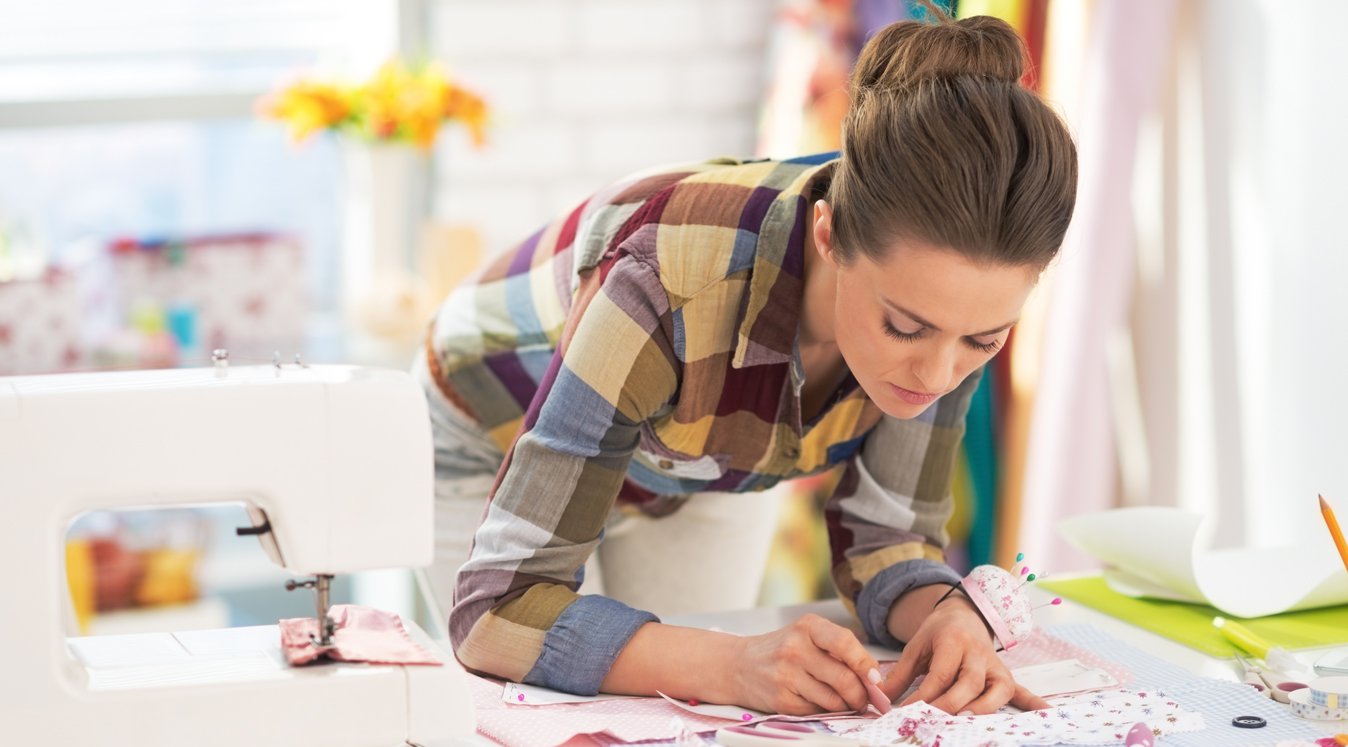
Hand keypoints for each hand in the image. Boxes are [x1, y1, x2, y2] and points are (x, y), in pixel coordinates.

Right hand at [728, 613, 881, 714]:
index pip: (845, 643)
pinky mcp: (781, 700)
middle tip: (864, 699)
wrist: (738, 665)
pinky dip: (824, 711)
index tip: (874, 678)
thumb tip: (874, 676)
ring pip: (833, 700)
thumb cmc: (781, 650)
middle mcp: (795, 648)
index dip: (865, 663)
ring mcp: (786, 675)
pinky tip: (818, 702)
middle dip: (861, 694)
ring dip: (845, 706)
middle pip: (843, 678)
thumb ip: (839, 650)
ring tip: (844, 702)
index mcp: (807, 626)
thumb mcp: (807, 636)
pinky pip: (816, 711)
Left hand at [881, 594, 1048, 714]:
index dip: (923, 696)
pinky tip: (1045, 713)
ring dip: (985, 708)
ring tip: (970, 723)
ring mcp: (995, 666)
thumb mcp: (916, 646)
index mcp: (953, 642)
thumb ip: (900, 674)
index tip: (905, 713)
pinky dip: (1034, 702)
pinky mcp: (1006, 676)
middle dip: (952, 704)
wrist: (964, 614)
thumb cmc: (938, 634)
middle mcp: (978, 653)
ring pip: (996, 689)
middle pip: (969, 683)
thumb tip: (879, 698)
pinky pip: (1023, 690)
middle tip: (933, 721)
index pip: (940, 674)